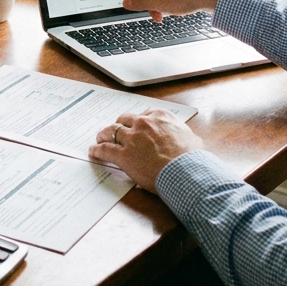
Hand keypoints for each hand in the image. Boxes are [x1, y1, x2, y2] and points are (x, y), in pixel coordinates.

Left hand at [88, 110, 204, 193]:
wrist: (186, 171)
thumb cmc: (193, 158)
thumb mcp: (192, 139)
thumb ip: (183, 135)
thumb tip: (189, 140)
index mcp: (160, 117)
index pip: (144, 114)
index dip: (137, 121)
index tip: (135, 125)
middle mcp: (143, 124)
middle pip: (124, 119)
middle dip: (119, 125)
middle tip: (116, 131)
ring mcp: (132, 138)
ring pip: (111, 131)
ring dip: (104, 134)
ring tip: (100, 138)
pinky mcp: (123, 155)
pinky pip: (105, 150)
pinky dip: (97, 150)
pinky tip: (93, 151)